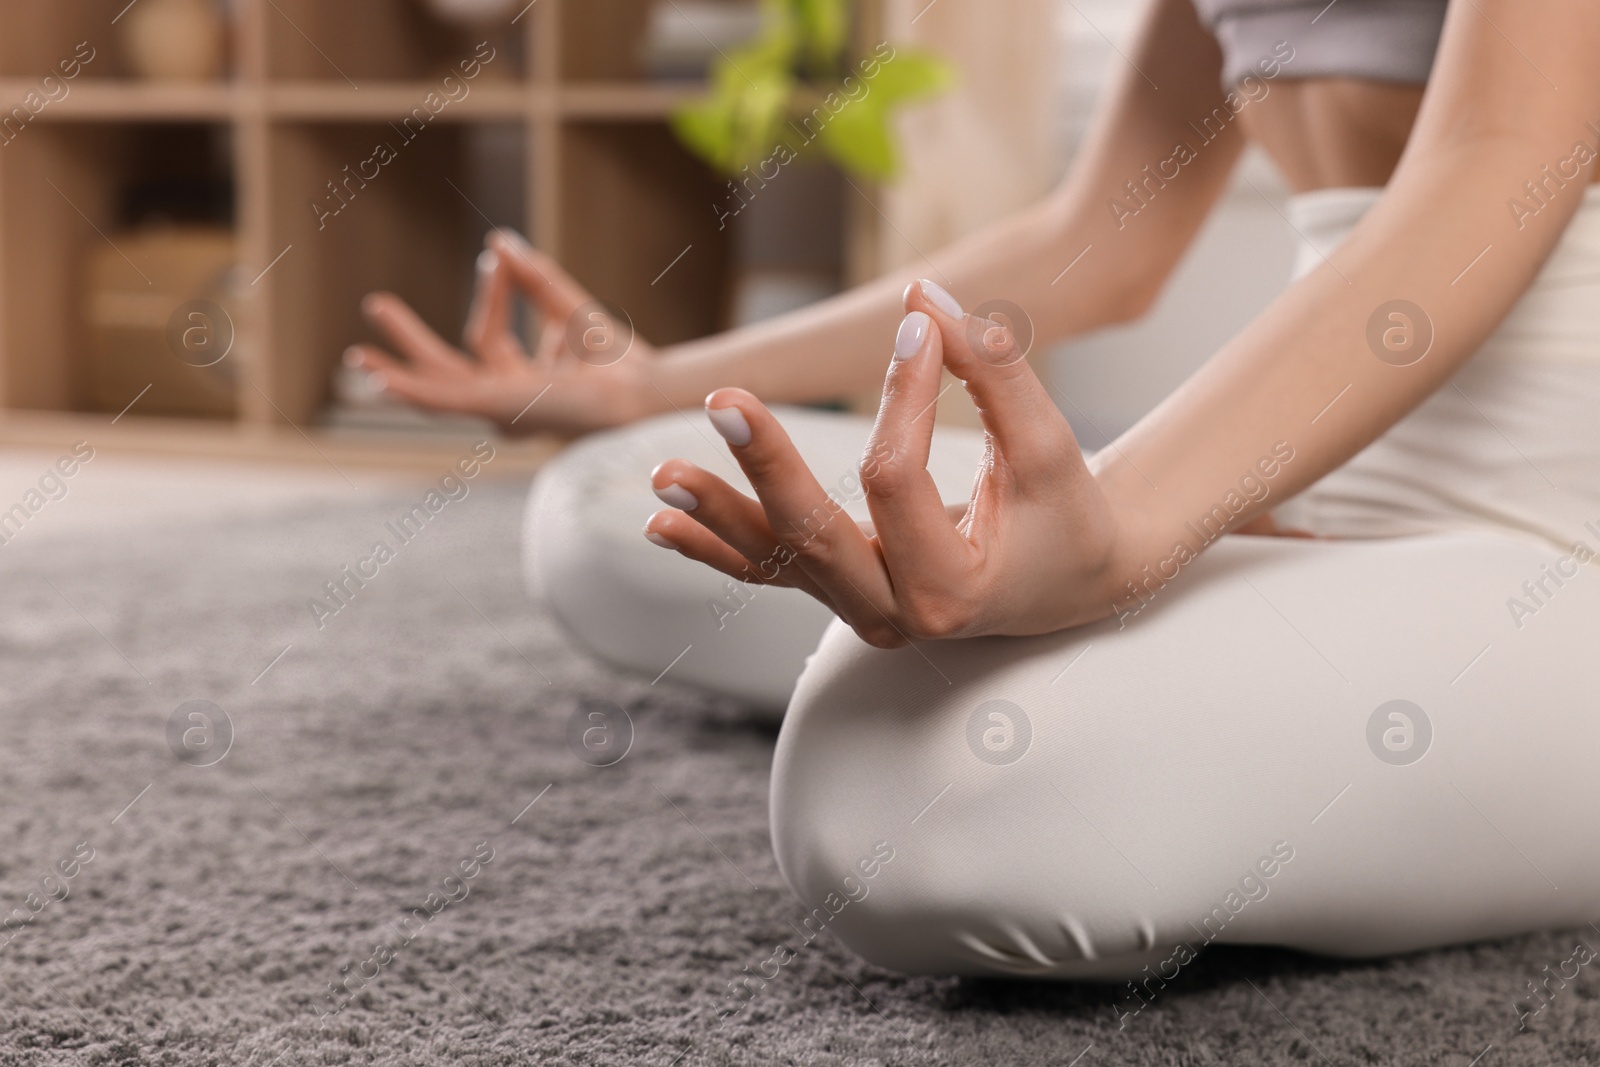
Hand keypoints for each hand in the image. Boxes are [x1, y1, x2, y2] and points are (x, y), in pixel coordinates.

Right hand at [347, 230, 659, 437]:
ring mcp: (498, 410)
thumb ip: (533, 279)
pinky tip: (381, 382)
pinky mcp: (497, 410)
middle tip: (375, 304)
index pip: (486, 335)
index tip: (499, 257)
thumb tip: (499, 241)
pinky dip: (412, 392)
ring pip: (436, 388)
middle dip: (409, 341)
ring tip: (356, 357)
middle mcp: (505, 401)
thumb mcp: (567, 309)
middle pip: (444, 370)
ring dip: (396, 371)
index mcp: (520, 383)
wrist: (637, 385)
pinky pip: (445, 403)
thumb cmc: (616, 360)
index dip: (491, 292)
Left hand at [643, 281, 1135, 645]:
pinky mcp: (837, 592)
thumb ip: (993, 372)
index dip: (904, 394)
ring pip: (776, 561)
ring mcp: (857, 610)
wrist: (1067, 582)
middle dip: (765, 467)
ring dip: (716, 515)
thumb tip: (923, 299)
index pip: (897, 477)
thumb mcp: (1046, 446)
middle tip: (724, 404)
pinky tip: (661, 525)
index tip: (920, 325)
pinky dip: (716, 547)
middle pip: (813, 536)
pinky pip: (768, 572)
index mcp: (952, 590)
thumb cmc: (1062, 515)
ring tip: (663, 475)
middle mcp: (895, 615)